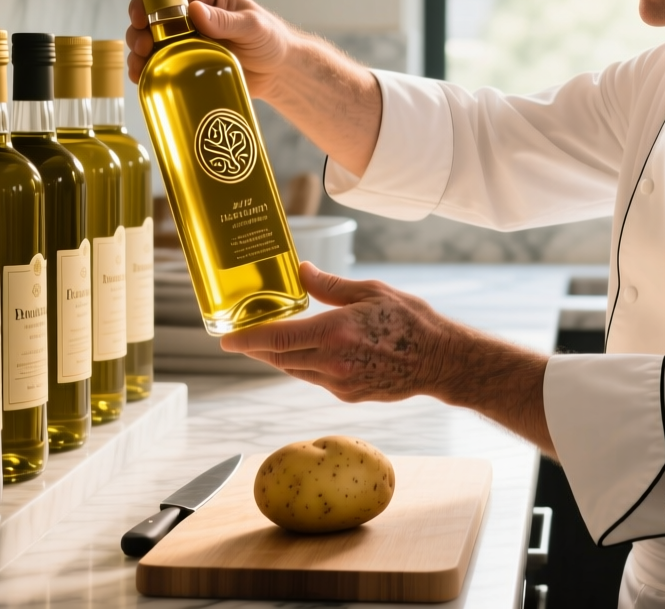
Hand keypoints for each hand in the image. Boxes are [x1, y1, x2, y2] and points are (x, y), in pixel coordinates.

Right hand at [125, 0, 293, 96]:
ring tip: (140, 68)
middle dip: (138, 33)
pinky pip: (160, 65)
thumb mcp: (253, 26)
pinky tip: (145, 80)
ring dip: (139, 54)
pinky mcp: (187, 64)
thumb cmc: (272, 40)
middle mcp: (190, 16)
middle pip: (150, 19)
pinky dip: (148, 72)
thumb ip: (226, 20)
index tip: (140, 19)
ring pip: (150, 44)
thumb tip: (196, 10)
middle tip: (142, 49)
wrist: (280, 71)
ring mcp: (186, 41)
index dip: (146, 3)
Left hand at [220, 263, 452, 401]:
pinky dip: (304, 366)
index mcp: (335, 331)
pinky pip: (315, 379)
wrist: (439, 360)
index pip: (277, 338)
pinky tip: (308, 353)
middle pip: (279, 358)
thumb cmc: (410, 320)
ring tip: (269, 343)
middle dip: (256, 349)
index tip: (224, 339)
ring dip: (279, 358)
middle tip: (241, 338)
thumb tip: (301, 271)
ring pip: (295, 371)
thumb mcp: (371, 291)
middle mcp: (333, 362)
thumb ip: (329, 285)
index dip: (246, 340)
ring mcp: (340, 382)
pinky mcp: (348, 395)